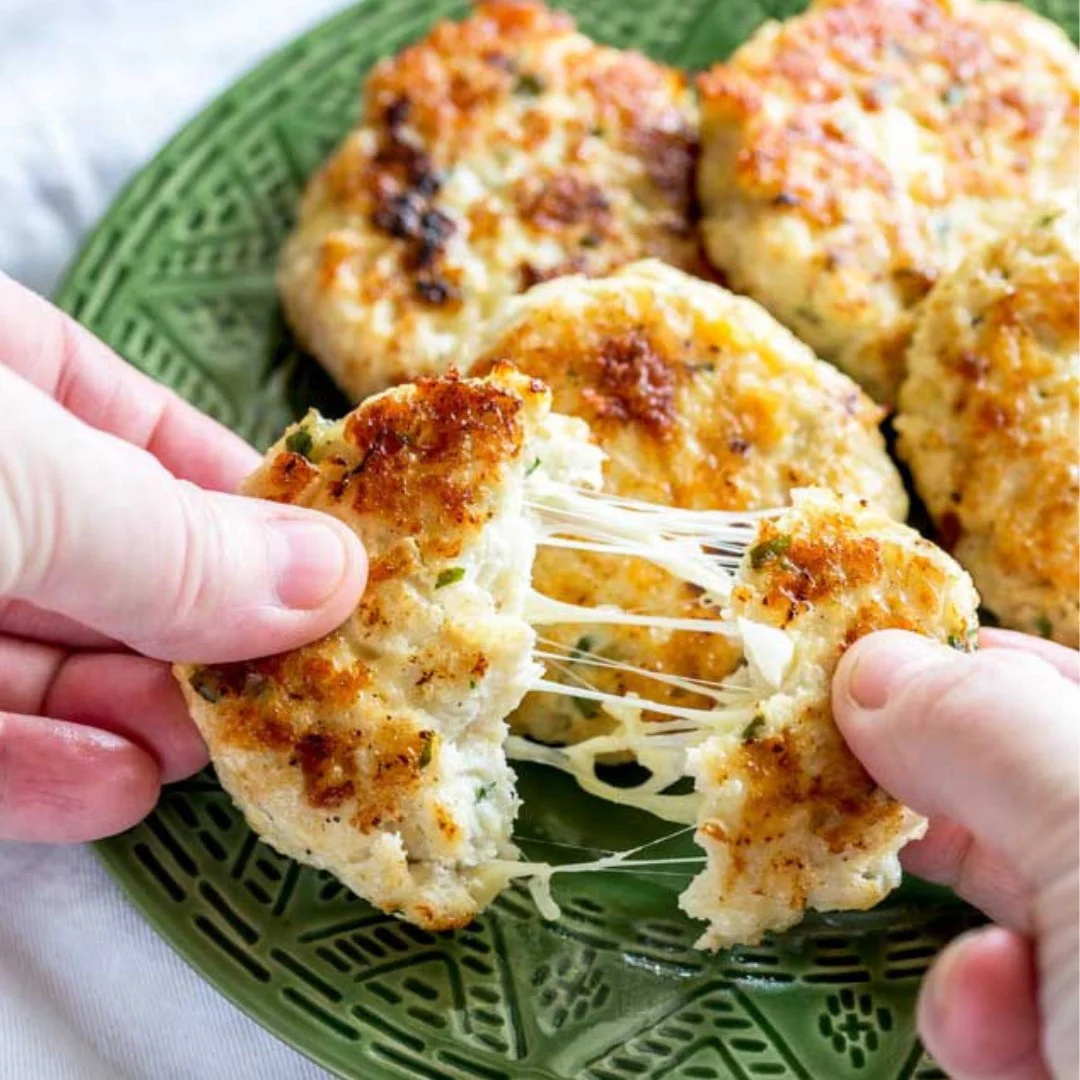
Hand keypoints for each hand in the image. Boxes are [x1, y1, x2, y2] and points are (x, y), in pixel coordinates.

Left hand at [0, 274, 366, 842]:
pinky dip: (35, 773)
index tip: (336, 564)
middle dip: (201, 627)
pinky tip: (114, 792)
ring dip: (136, 710)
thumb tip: (335, 574)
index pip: (139, 428)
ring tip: (229, 750)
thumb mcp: (13, 473)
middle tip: (305, 680)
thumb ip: (166, 536)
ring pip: (41, 654)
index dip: (245, 496)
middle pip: (104, 557)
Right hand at [833, 628, 1078, 1079]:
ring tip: (907, 888)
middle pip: (1033, 782)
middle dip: (933, 779)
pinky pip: (1019, 1004)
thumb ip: (994, 732)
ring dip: (953, 897)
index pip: (1067, 684)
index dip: (970, 660)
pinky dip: (978, 1008)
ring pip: (1020, 892)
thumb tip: (871, 661)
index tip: (860, 665)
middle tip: (834, 769)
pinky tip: (983, 1020)